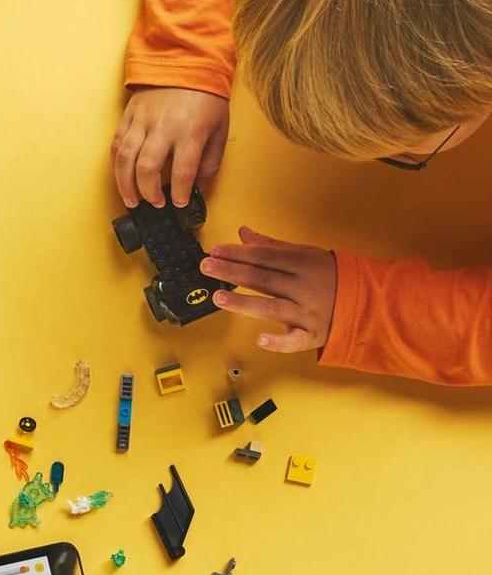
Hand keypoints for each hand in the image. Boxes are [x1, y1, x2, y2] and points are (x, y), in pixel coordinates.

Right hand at [111, 86, 228, 207]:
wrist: (185, 60)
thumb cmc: (205, 95)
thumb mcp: (220, 128)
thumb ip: (210, 160)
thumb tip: (199, 183)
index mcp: (190, 132)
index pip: (183, 172)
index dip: (180, 194)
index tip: (179, 203)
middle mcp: (163, 128)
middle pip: (147, 169)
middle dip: (148, 193)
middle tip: (154, 203)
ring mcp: (142, 121)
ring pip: (125, 159)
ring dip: (125, 184)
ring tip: (131, 200)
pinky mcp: (129, 116)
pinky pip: (117, 144)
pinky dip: (116, 164)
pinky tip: (121, 176)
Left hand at [200, 226, 337, 351]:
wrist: (367, 301)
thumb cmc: (329, 276)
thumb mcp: (304, 255)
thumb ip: (271, 247)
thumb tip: (244, 233)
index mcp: (303, 264)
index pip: (265, 257)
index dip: (239, 253)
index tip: (215, 250)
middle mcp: (304, 287)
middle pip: (264, 279)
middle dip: (233, 271)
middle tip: (207, 266)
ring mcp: (308, 312)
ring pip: (272, 307)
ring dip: (244, 303)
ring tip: (218, 296)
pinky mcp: (312, 334)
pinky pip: (294, 340)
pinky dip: (279, 341)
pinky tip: (260, 339)